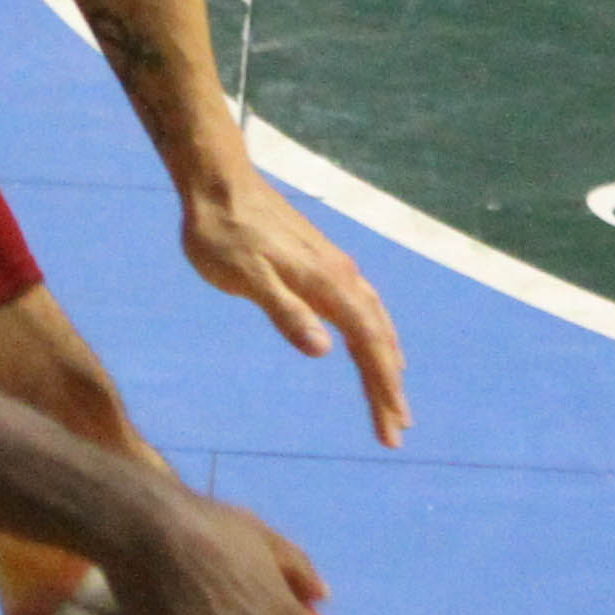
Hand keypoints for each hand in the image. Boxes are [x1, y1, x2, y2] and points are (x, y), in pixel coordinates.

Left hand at [182, 177, 412, 449]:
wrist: (217, 183)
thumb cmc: (222, 233)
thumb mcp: (246, 277)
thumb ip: (285, 312)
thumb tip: (324, 350)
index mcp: (327, 284)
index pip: (368, 348)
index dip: (382, 389)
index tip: (392, 429)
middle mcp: (341, 276)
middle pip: (378, 340)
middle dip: (389, 387)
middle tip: (397, 431)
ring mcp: (334, 268)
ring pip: (373, 323)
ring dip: (385, 363)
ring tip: (392, 398)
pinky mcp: (321, 264)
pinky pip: (361, 307)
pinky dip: (374, 335)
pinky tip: (370, 344)